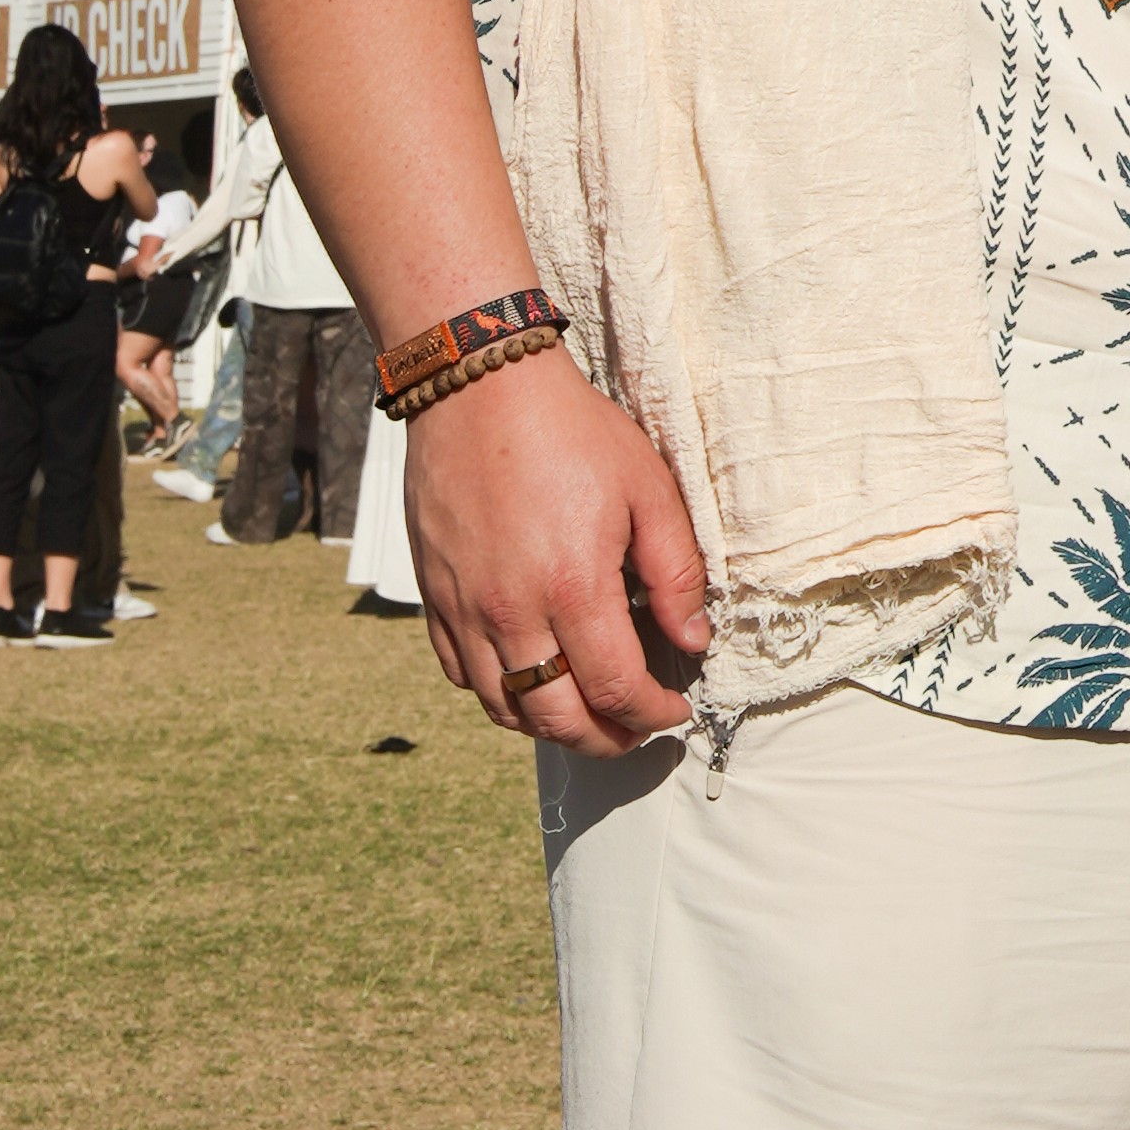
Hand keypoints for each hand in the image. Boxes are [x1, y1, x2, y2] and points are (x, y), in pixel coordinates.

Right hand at [401, 351, 710, 761]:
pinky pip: (461, 677)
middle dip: (605, 740)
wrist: (480, 388)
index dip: (652, 713)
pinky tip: (527, 678)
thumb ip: (676, 571)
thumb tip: (694, 637)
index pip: (617, 690)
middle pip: (558, 720)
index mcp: (573, 588)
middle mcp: (513, 613)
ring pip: (505, 709)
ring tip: (587, 716)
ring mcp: (466, 611)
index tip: (673, 709)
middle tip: (635, 731)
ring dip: (551, 727)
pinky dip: (498, 695)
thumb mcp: (647, 487)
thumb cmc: (570, 430)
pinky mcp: (436, 599)